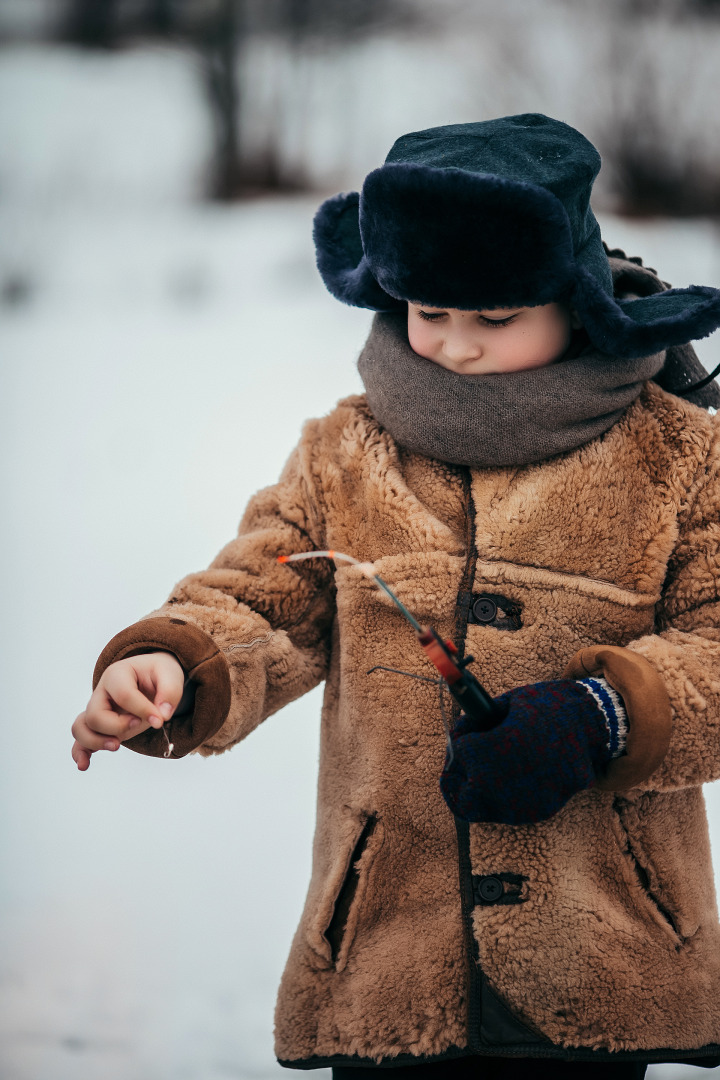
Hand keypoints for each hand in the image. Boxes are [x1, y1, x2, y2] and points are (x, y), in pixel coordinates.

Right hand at [72, 652, 184, 771]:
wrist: (151, 677)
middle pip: (95, 715)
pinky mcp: (99, 726)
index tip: (160, 720)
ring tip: (117, 745)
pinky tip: (84, 765)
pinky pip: (81, 739)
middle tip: (138, 725)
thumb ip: (170, 691)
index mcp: (117, 675)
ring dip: (96, 741)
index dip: (142, 710)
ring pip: (81, 727)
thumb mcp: (170, 673)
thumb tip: (162, 716)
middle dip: (117, 726)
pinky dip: (80, 753)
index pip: (123, 695)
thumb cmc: (158, 674)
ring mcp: (97, 709)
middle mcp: (101, 692)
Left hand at [439, 676, 626, 824]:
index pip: (460, 750)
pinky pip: (505, 810)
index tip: (468, 729)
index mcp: (493, 750)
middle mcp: (502, 783)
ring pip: (478, 809)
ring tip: (478, 773)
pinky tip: (504, 779)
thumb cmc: (549, 708)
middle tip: (460, 761)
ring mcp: (520, 803)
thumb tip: (461, 732)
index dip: (461, 736)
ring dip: (472, 791)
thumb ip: (480, 720)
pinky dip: (498, 797)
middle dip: (456, 774)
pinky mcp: (537, 812)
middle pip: (459, 792)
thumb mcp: (510, 703)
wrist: (594, 728)